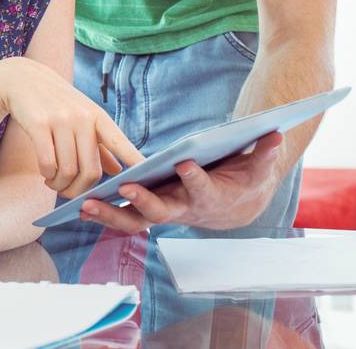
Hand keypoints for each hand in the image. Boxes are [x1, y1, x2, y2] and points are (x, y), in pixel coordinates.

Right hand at [0, 57, 144, 195]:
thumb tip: (117, 170)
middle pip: (90, 171)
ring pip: (67, 170)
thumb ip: (100, 145)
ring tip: (54, 184)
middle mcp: (83, 118)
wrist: (23, 79)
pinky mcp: (38, 124)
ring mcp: (61, 120)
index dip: (135, 163)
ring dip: (60, 185)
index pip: (121, 145)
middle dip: (79, 190)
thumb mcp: (83, 118)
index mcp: (98, 117)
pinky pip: (47, 163)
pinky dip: (47, 175)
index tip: (145, 181)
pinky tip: (45, 174)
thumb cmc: (57, 104)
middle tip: (69, 194)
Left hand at [80, 132, 284, 232]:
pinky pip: (124, 217)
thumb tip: (277, 133)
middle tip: (125, 188)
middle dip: (143, 202)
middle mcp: (184, 209)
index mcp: (211, 198)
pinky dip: (103, 214)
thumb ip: (264, 153)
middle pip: (161, 213)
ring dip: (110, 215)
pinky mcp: (148, 211)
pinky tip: (78, 206)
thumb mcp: (257, 167)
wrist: (236, 206)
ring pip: (135, 221)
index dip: (195, 179)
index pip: (203, 189)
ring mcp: (164, 212)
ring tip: (84, 205)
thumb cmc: (243, 180)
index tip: (185, 164)